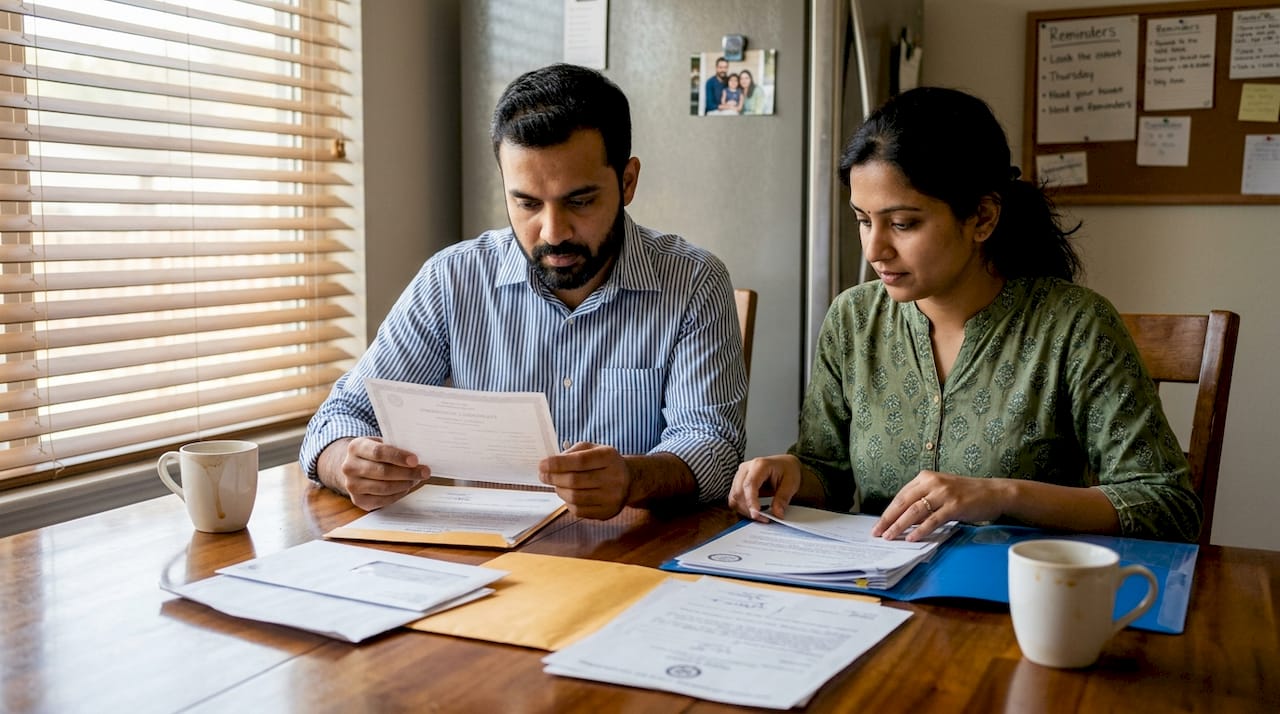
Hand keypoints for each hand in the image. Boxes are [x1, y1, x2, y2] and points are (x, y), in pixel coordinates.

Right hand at [319, 437, 429, 510]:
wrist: (353, 467)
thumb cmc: (372, 454)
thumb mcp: (378, 443)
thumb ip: (394, 447)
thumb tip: (417, 458)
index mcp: (355, 447)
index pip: (378, 452)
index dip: (398, 457)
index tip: (415, 460)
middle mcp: (349, 467)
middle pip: (383, 472)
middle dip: (408, 473)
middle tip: (424, 472)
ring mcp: (352, 485)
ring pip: (384, 488)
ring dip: (405, 484)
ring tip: (417, 479)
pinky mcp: (358, 500)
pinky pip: (383, 500)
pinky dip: (398, 494)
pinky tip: (406, 487)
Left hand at [539, 442, 630, 519]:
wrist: (629, 481)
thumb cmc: (604, 463)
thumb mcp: (593, 449)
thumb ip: (572, 452)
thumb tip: (550, 464)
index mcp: (609, 457)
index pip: (579, 461)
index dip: (557, 464)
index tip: (542, 465)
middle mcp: (614, 478)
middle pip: (574, 481)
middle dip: (553, 478)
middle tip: (543, 475)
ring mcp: (612, 498)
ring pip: (574, 497)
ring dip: (559, 490)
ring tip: (556, 484)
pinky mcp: (607, 513)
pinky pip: (579, 510)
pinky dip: (567, 502)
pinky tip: (568, 494)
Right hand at [728, 454, 803, 521]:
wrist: (784, 465)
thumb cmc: (787, 470)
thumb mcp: (791, 484)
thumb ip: (783, 498)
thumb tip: (777, 513)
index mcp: (760, 465)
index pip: (749, 484)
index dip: (751, 501)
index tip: (756, 514)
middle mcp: (746, 468)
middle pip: (738, 492)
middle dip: (748, 509)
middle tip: (764, 519)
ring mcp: (740, 475)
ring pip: (734, 497)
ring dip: (745, 510)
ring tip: (760, 515)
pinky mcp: (737, 483)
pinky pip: (734, 499)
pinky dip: (742, 508)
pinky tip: (755, 510)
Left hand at [871, 470, 1008, 540]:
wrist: (993, 492)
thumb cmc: (965, 494)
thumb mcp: (940, 491)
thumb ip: (922, 501)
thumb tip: (902, 520)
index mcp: (925, 477)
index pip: (901, 496)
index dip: (888, 512)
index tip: (878, 525)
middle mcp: (932, 482)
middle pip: (904, 503)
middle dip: (888, 520)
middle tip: (877, 533)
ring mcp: (944, 493)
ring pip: (915, 511)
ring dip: (900, 526)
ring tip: (890, 537)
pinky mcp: (954, 505)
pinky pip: (933, 520)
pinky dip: (921, 530)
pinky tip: (912, 538)